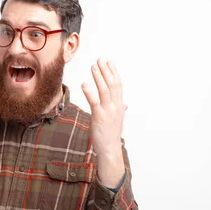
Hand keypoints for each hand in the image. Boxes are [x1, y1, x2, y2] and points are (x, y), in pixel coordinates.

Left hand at [81, 58, 126, 186]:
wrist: (110, 149)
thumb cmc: (111, 135)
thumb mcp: (118, 120)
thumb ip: (121, 110)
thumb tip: (125, 104)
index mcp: (120, 106)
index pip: (118, 85)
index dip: (113, 72)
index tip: (109, 62)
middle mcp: (116, 106)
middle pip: (112, 84)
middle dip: (106, 71)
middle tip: (100, 60)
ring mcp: (108, 111)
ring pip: (105, 90)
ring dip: (99, 77)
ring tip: (93, 67)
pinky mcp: (99, 117)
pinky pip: (95, 102)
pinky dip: (89, 92)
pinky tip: (84, 84)